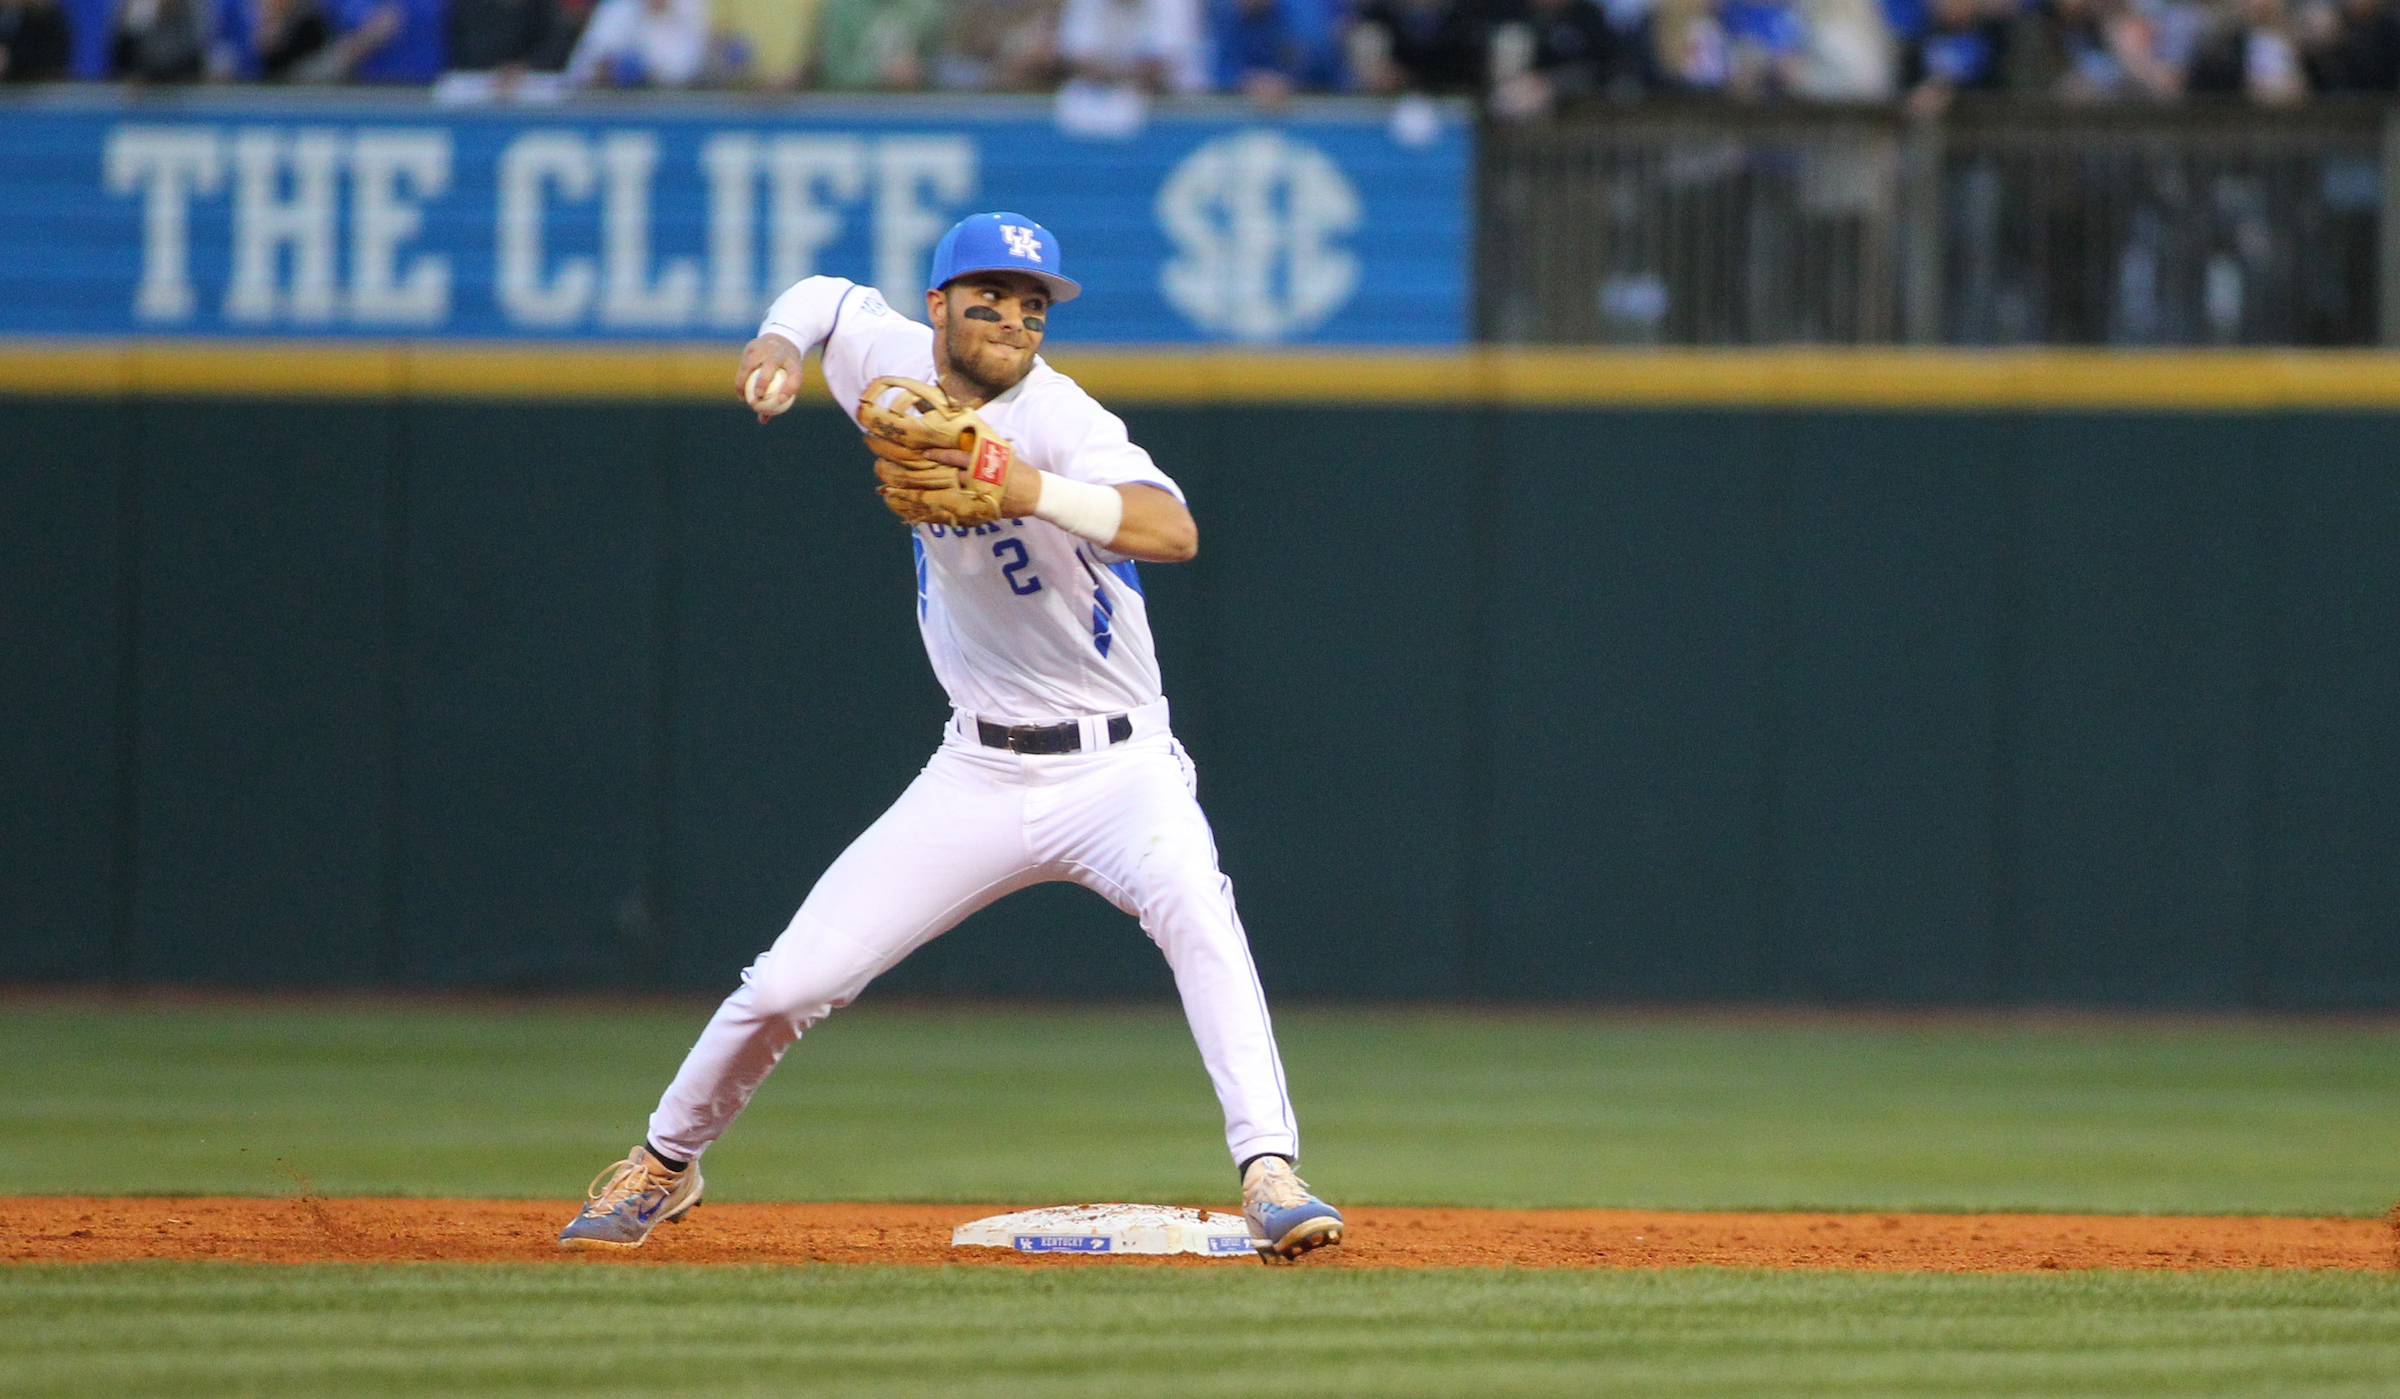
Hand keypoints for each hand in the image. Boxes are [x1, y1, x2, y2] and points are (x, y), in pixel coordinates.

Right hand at [736, 334, 802, 421]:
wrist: (780, 341)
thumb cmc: (785, 370)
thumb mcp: (786, 381)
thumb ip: (776, 399)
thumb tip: (762, 420)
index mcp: (794, 361)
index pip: (795, 375)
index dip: (790, 388)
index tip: (782, 401)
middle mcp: (779, 352)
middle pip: (771, 365)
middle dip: (763, 381)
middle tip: (758, 397)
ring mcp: (765, 347)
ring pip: (752, 363)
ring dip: (745, 381)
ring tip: (744, 397)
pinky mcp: (752, 346)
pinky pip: (744, 365)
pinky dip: (741, 378)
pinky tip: (740, 391)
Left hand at [921, 445, 1041, 516]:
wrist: (1036, 493)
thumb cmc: (1019, 470)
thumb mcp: (1003, 453)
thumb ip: (985, 446)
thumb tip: (970, 432)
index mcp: (985, 461)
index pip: (958, 457)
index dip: (940, 454)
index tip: (925, 452)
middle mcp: (980, 477)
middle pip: (951, 476)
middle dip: (933, 474)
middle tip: (917, 472)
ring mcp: (980, 494)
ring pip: (953, 492)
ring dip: (936, 491)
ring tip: (917, 489)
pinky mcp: (982, 508)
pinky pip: (960, 508)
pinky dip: (946, 508)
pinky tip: (931, 507)